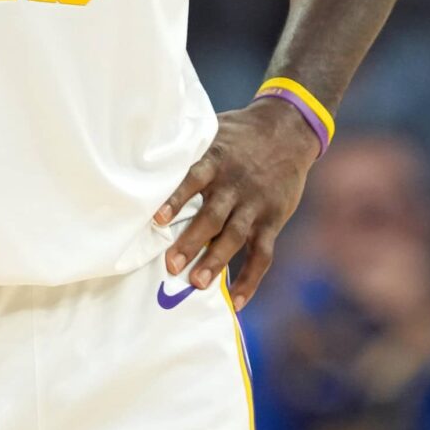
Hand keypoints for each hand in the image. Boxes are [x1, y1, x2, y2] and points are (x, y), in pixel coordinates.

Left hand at [155, 100, 320, 310]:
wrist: (288, 129)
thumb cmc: (239, 133)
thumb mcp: (213, 130)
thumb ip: (187, 148)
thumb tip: (141, 155)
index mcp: (217, 159)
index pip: (194, 179)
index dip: (176, 199)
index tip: (157, 220)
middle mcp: (236, 184)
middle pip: (212, 216)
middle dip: (191, 242)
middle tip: (171, 266)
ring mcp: (255, 204)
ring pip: (235, 237)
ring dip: (215, 261)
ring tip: (197, 284)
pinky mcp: (272, 219)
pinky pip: (263, 254)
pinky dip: (251, 279)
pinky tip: (237, 300)